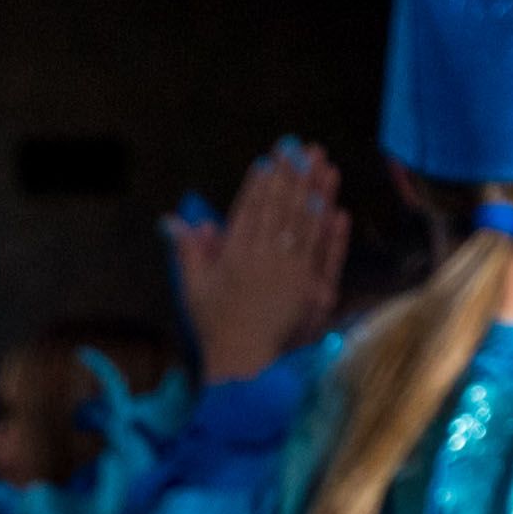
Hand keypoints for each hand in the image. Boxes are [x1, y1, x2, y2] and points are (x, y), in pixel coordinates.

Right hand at [168, 142, 345, 385]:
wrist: (244, 365)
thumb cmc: (215, 327)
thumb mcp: (194, 288)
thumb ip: (188, 251)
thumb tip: (174, 220)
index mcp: (237, 256)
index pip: (252, 209)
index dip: (263, 181)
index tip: (271, 158)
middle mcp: (268, 259)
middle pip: (283, 209)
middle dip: (293, 175)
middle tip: (303, 147)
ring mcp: (295, 274)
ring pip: (309, 225)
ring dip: (318, 192)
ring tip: (325, 165)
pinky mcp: (315, 291)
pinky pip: (327, 256)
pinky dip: (333, 234)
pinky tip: (338, 210)